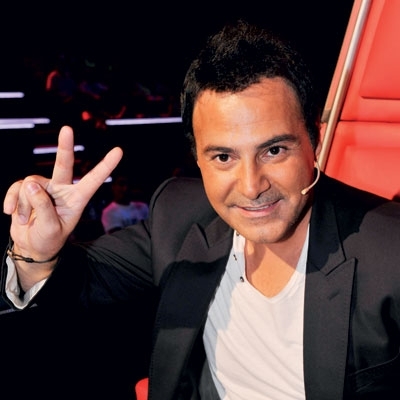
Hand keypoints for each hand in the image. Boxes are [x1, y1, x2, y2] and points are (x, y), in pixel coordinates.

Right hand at [3, 126, 122, 288]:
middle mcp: (63, 190)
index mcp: (77, 200)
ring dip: (25, 204)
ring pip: (30, 183)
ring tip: (26, 220)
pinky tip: (10, 212)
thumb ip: (42, 207)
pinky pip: (16, 187)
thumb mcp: (50, 229)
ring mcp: (44, 188)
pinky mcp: (26, 190)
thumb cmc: (47, 240)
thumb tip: (30, 184)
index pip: (93, 180)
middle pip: (64, 164)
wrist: (30, 246)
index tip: (119, 151)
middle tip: (67, 128)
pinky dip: (12, 200)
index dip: (106, 166)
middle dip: (65, 146)